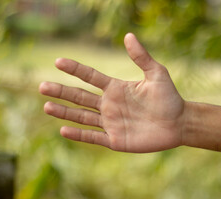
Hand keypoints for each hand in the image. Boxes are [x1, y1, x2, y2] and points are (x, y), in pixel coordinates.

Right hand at [39, 33, 185, 152]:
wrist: (178, 123)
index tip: (58, 61)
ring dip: (64, 112)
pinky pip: (93, 137)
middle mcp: (109, 105)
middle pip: (80, 97)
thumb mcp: (157, 74)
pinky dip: (79, 134)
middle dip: (61, 91)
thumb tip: (128, 36)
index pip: (90, 77)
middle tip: (42, 86)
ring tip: (46, 106)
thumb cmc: (169, 98)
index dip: (75, 69)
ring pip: (82, 117)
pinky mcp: (115, 140)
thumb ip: (142, 57)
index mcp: (116, 88)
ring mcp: (111, 123)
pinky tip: (63, 130)